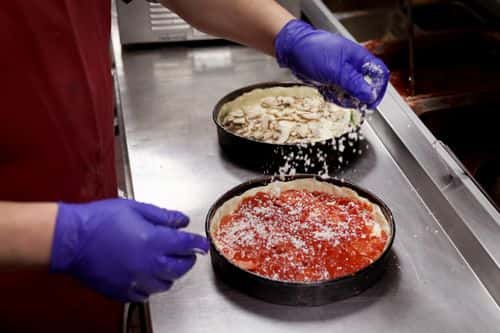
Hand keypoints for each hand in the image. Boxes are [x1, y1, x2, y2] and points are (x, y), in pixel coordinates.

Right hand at [50, 199, 208, 301]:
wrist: (71, 239)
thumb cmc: (100, 220)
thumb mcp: (135, 208)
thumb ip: (163, 216)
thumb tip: (182, 221)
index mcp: (154, 241)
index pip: (187, 246)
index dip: (198, 244)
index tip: (203, 244)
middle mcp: (149, 264)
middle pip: (180, 269)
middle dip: (187, 260)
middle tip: (185, 253)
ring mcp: (136, 281)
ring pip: (165, 284)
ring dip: (170, 274)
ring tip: (165, 264)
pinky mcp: (122, 291)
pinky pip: (145, 294)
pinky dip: (150, 286)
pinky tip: (146, 276)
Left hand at [275, 19, 389, 108]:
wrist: (292, 51)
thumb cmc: (313, 52)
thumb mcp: (336, 70)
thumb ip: (354, 84)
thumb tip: (370, 95)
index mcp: (359, 58)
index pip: (379, 74)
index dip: (378, 89)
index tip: (371, 102)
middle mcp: (353, 66)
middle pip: (365, 87)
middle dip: (357, 96)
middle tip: (347, 99)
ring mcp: (342, 74)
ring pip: (351, 93)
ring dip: (343, 98)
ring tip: (332, 92)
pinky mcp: (332, 81)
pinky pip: (339, 94)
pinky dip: (333, 96)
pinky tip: (326, 91)